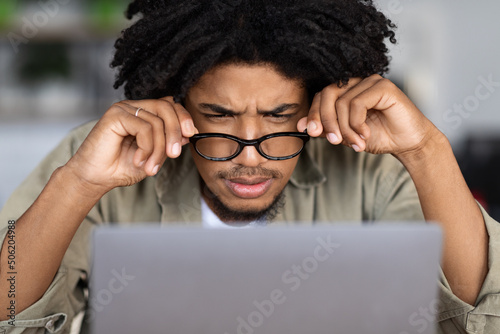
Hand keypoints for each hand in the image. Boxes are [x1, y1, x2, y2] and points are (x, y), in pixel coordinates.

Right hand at [64, 97, 197, 193]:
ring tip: (150, 167)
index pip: (170, 105)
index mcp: (144, 113)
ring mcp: (124, 109)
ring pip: (157, 122)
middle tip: (174, 155)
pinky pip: (144, 128)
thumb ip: (168, 142)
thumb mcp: (154, 155)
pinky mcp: (115, 115)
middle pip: (167, 107)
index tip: (192, 134)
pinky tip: (138, 160)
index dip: (184, 117)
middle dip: (175, 132)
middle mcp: (134, 107)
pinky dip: (146, 148)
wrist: (96, 178)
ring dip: (158, 149)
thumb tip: (189, 132)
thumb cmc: (121, 167)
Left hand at [297, 74, 437, 155]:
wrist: (406, 144)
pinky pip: (357, 103)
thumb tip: (301, 125)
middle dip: (326, 120)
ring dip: (345, 128)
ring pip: (342, 102)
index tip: (309, 132)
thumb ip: (325, 127)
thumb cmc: (379, 136)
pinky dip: (357, 123)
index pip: (321, 96)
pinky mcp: (383, 86)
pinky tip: (365, 134)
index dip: (312, 114)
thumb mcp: (345, 134)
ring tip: (355, 143)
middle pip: (327, 94)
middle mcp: (357, 82)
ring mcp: (371, 82)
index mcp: (347, 91)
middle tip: (331, 140)